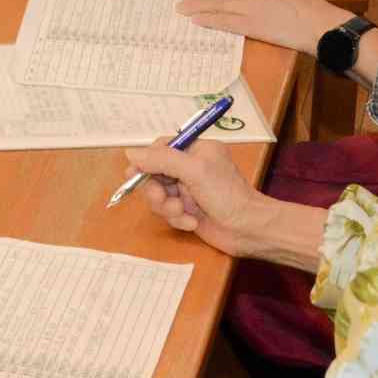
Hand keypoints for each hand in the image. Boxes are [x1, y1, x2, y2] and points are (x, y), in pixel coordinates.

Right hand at [125, 140, 269, 258]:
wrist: (248, 230)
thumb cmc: (226, 194)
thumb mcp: (194, 170)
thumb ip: (162, 159)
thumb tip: (130, 154)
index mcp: (195, 150)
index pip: (160, 148)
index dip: (146, 161)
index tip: (135, 173)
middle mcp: (190, 168)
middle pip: (154, 173)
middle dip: (156, 189)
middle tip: (162, 198)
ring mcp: (188, 190)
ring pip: (158, 195)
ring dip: (167, 207)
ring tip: (182, 213)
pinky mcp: (187, 211)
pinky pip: (168, 212)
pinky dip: (177, 219)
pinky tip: (193, 223)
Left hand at [175, 0, 346, 54]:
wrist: (321, 25)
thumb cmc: (312, 12)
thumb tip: (256, 0)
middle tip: (183, 0)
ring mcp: (252, 5)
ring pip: (220, 6)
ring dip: (199, 8)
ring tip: (183, 9)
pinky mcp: (252, 22)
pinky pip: (225, 21)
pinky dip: (209, 20)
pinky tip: (196, 20)